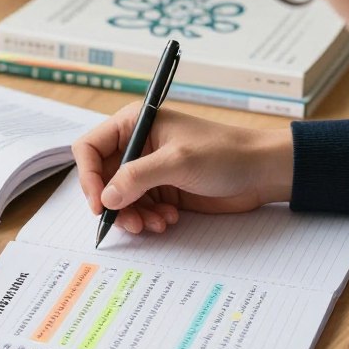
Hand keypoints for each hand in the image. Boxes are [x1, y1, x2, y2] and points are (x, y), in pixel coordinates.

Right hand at [71, 102, 293, 233]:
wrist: (261, 172)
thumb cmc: (224, 153)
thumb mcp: (177, 162)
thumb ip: (137, 178)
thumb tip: (105, 198)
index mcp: (135, 124)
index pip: (90, 148)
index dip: (88, 176)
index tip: (99, 204)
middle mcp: (137, 146)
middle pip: (102, 179)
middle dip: (114, 204)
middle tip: (131, 222)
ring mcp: (149, 170)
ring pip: (120, 199)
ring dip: (133, 216)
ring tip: (156, 224)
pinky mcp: (162, 190)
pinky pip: (139, 209)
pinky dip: (148, 219)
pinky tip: (169, 219)